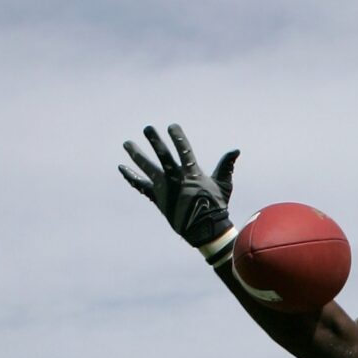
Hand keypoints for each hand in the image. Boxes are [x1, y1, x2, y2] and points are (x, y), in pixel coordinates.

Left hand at [119, 123, 239, 262]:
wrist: (204, 231)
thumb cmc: (216, 207)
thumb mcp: (224, 185)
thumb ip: (226, 166)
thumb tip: (236, 150)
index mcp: (192, 174)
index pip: (183, 150)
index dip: (177, 137)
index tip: (172, 127)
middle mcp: (176, 179)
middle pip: (162, 155)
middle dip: (155, 141)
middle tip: (147, 128)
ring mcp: (165, 189)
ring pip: (147, 168)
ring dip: (136, 155)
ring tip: (127, 144)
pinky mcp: (158, 199)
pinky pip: (141, 186)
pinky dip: (131, 177)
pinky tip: (122, 168)